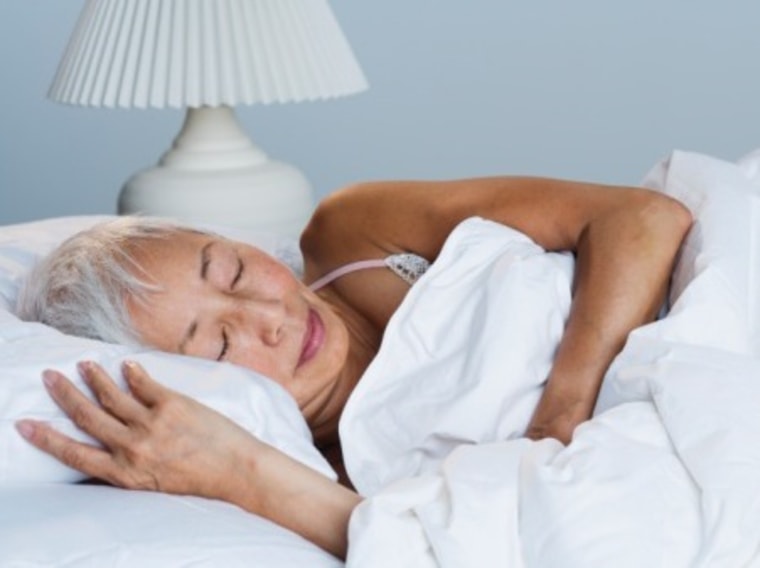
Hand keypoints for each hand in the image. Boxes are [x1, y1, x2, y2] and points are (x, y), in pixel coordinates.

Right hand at [17, 360, 361, 558]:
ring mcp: (152, 424)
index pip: (76, 454)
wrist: (237, 470)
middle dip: (66, 395)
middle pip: (88, 416)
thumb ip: (131, 464)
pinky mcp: (173, 405)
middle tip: (51, 376)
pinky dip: (133, 373)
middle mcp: (133, 448)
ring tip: (84, 365)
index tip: (27, 424)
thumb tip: (114, 444)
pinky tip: (126, 364)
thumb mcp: (154, 483)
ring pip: (113, 395)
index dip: (48, 438)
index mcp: (125, 473)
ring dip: (96, 378)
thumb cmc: (198, 480)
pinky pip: (145, 384)